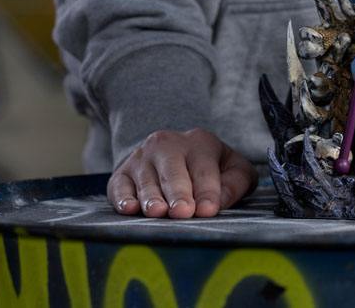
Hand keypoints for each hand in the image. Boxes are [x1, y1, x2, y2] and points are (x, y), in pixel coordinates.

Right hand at [107, 128, 255, 217]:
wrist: (171, 154)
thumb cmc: (209, 168)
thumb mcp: (233, 169)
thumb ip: (234, 184)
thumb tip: (219, 203)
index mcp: (199, 142)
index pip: (204, 170)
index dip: (207, 191)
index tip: (208, 210)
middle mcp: (168, 145)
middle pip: (173, 172)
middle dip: (179, 193)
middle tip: (183, 211)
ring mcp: (142, 158)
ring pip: (147, 180)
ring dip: (152, 197)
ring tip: (158, 212)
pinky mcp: (121, 173)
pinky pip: (120, 186)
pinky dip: (123, 198)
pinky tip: (130, 208)